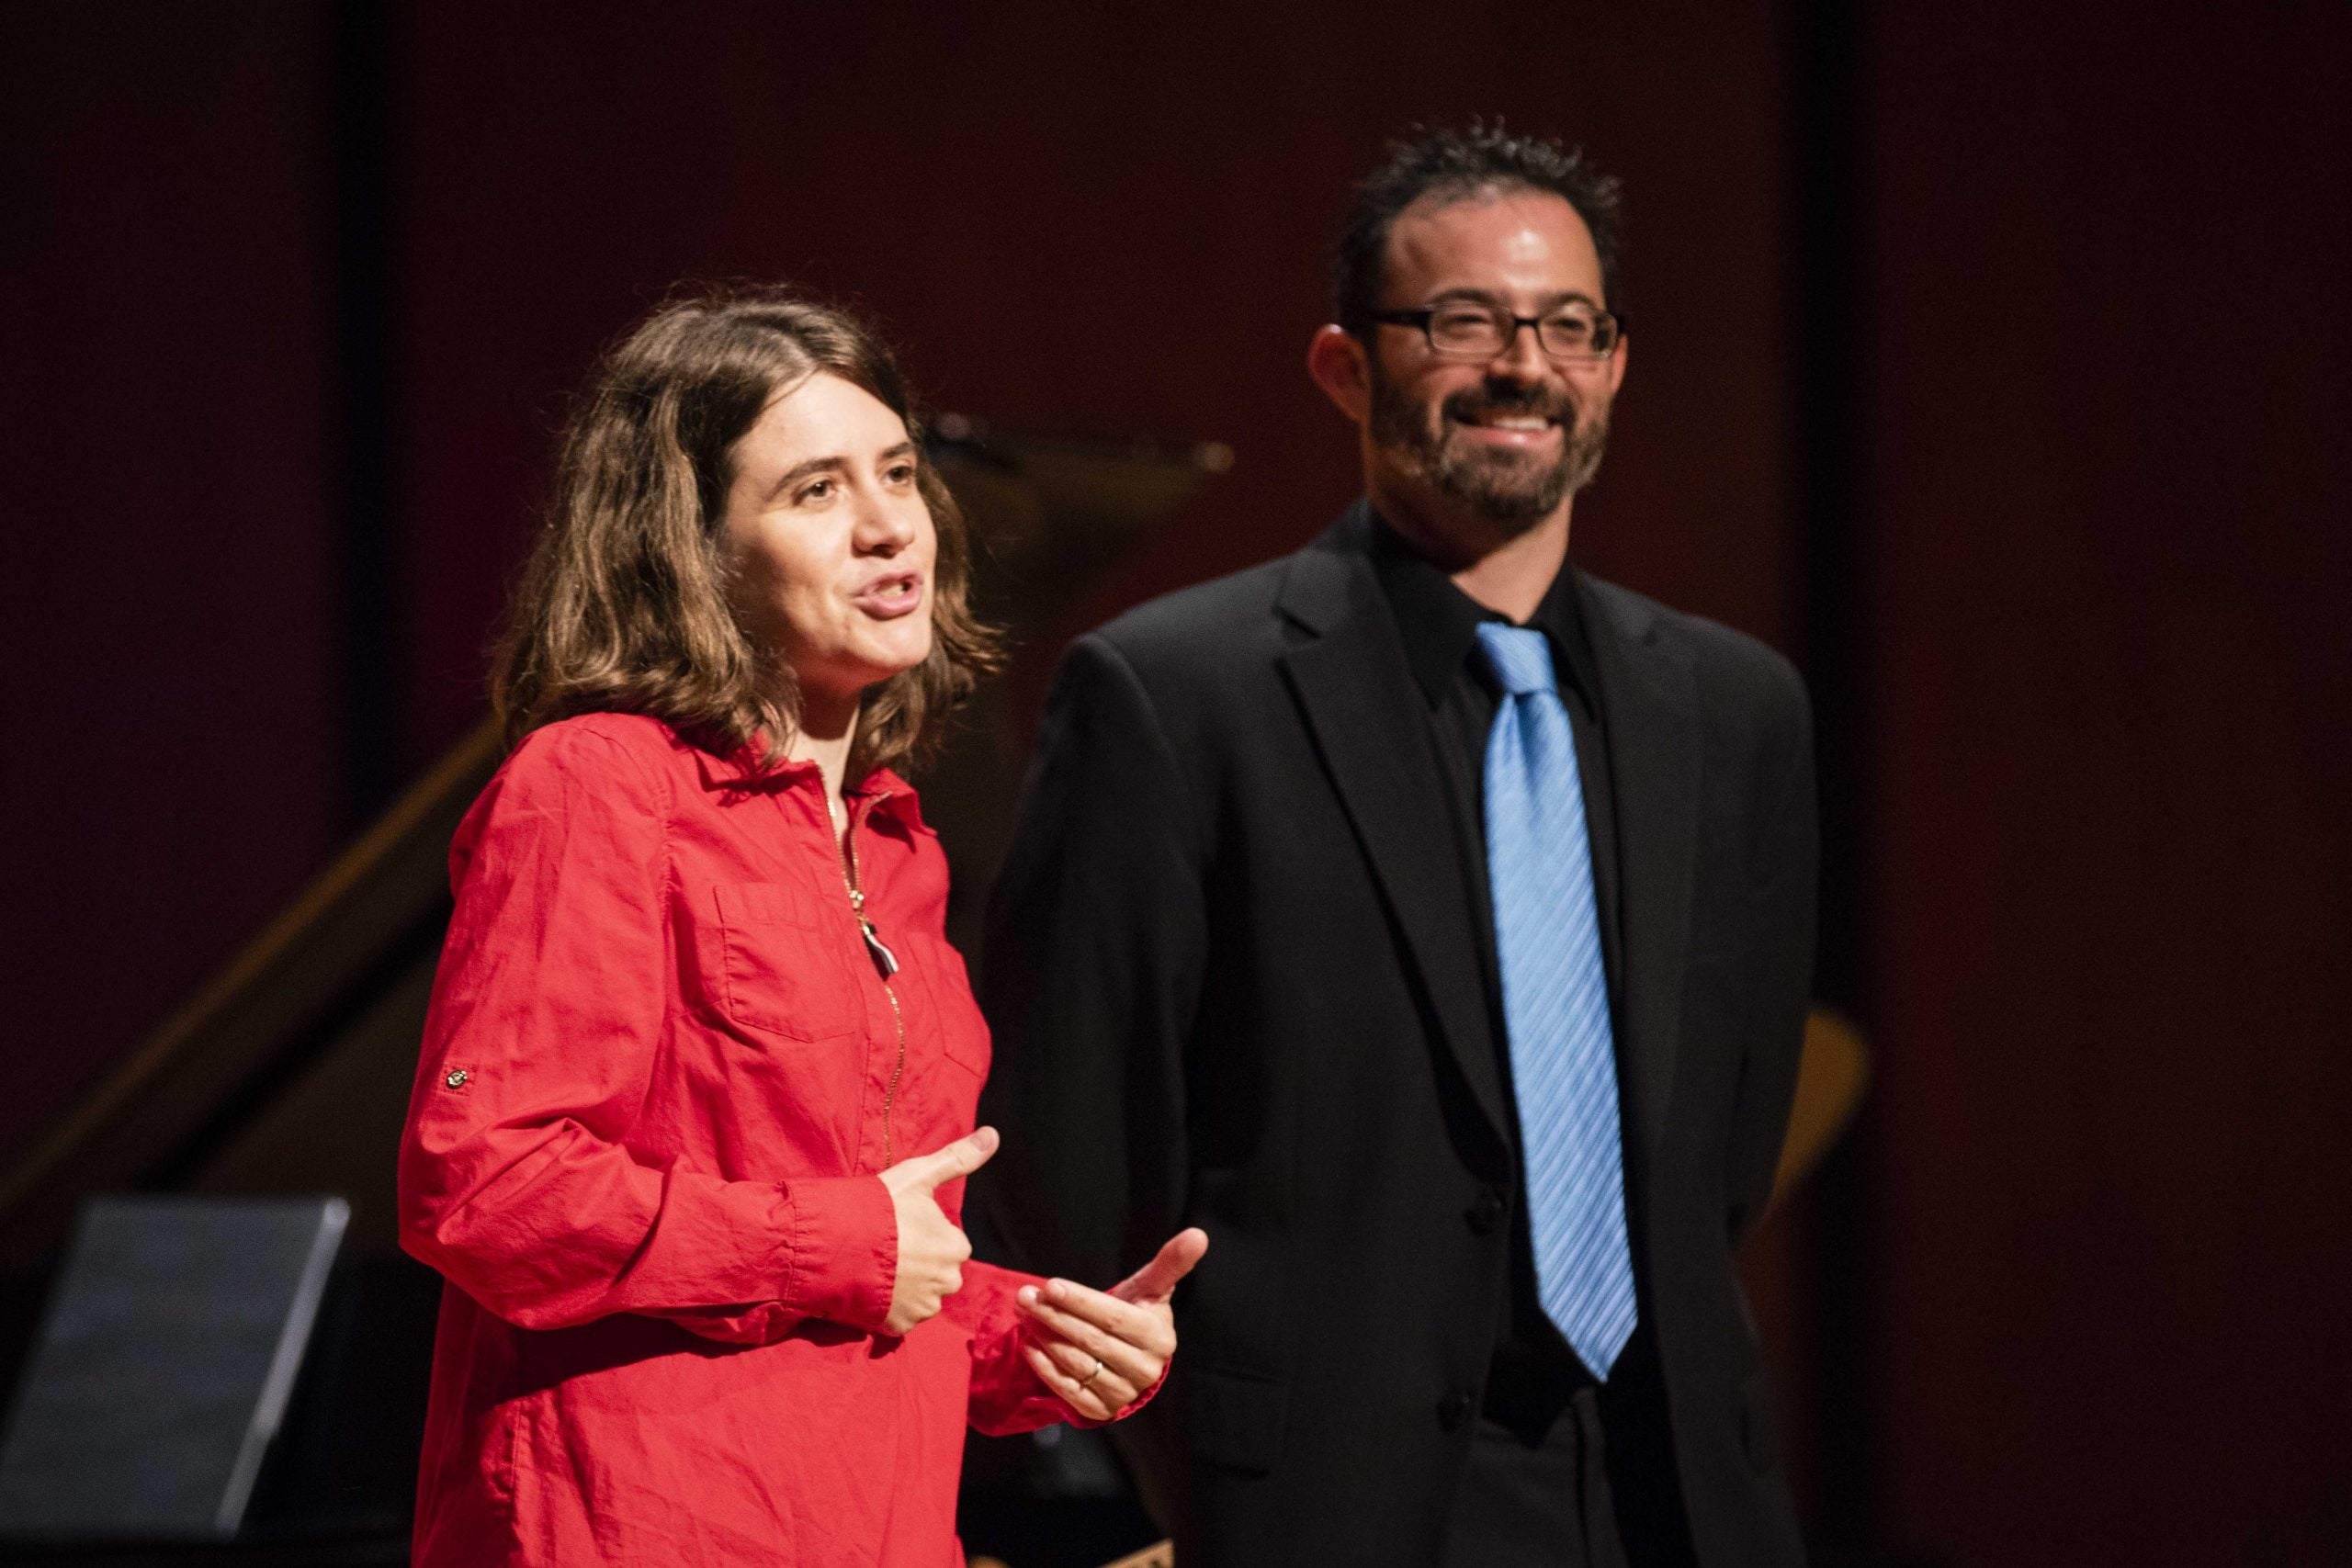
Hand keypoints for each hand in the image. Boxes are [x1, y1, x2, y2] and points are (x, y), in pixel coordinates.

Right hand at [877, 1126, 997, 1334]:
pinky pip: (899, 1318)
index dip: (924, 1234)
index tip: (901, 1228)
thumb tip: (993, 1134)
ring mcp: (922, 1308)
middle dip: (918, 1264)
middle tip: (887, 1249)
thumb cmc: (877, 1207)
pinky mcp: (897, 1327)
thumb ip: (958, 1158)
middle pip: (938, 1272)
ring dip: (904, 1288)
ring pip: (921, 1297)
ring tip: (875, 1268)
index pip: (949, 1244)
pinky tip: (870, 1289)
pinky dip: (887, 1308)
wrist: (832, 1246)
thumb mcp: (918, 1176)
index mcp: (956, 1247)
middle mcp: (947, 1282)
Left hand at [1016, 1227, 1207, 1420]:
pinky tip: (1029, 1345)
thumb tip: (1198, 1234)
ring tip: (1024, 1315)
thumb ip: (1171, 1262)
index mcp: (1158, 1337)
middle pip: (1091, 1340)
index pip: (1113, 1318)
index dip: (1081, 1302)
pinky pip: (1068, 1390)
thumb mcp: (1152, 1288)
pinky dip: (1044, 1368)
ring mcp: (1123, 1393)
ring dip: (1044, 1338)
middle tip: (1025, 1296)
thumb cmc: (1138, 1313)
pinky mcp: (1101, 1411)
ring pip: (1077, 1364)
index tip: (1050, 1285)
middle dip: (1055, 1316)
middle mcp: (1144, 1369)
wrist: (1131, 1360)